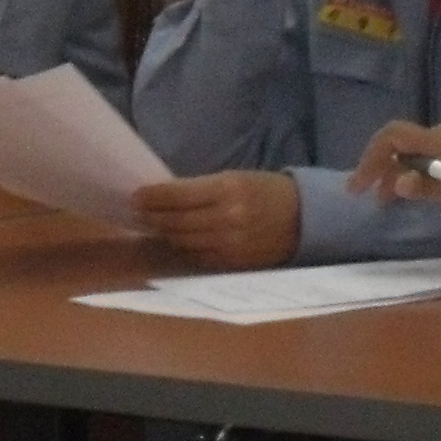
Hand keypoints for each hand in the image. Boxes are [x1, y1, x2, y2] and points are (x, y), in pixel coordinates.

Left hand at [134, 170, 302, 268]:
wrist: (304, 219)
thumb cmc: (266, 191)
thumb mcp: (236, 178)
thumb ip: (202, 188)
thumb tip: (165, 197)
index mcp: (228, 189)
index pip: (177, 196)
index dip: (152, 197)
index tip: (136, 195)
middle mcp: (227, 218)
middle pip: (176, 221)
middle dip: (152, 216)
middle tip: (138, 210)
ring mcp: (230, 244)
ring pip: (183, 241)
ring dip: (165, 232)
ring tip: (154, 224)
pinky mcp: (233, 263)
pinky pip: (198, 257)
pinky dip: (184, 247)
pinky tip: (177, 238)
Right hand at [350, 119, 440, 201]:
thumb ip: (430, 187)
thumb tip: (397, 183)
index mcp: (439, 140)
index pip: (391, 137)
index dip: (370, 159)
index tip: (359, 187)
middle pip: (400, 144)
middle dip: (381, 169)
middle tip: (373, 199)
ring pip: (416, 149)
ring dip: (399, 171)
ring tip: (393, 199)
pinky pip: (432, 152)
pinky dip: (418, 169)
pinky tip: (424, 188)